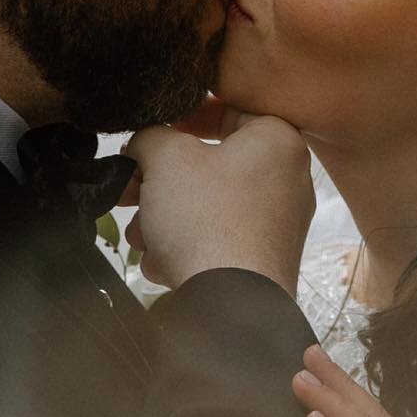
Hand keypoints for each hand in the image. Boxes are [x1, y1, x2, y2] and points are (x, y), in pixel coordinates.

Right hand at [120, 115, 314, 293]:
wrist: (231, 306)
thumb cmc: (206, 222)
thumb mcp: (165, 159)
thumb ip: (150, 136)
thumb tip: (145, 144)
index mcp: (276, 140)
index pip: (226, 110)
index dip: (180, 121)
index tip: (151, 137)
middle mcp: (287, 179)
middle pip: (209, 166)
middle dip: (160, 182)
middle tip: (129, 190)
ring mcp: (278, 223)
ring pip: (207, 206)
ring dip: (164, 219)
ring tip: (142, 237)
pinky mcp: (264, 259)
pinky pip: (217, 239)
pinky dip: (186, 247)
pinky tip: (163, 265)